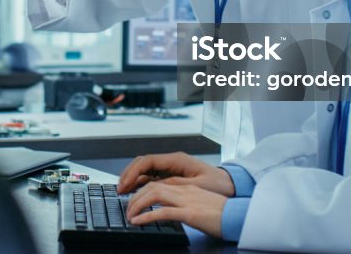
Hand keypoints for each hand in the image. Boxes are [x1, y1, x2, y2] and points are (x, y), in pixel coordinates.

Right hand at [117, 152, 234, 195]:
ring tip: (124, 191)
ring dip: (133, 179)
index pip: (148, 161)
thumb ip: (174, 184)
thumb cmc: (217, 184)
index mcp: (177, 160)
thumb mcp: (195, 186)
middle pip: (143, 163)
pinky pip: (152, 176)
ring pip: (145, 169)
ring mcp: (171, 167)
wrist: (230, 185)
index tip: (125, 184)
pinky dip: (141, 183)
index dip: (133, 172)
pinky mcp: (172, 175)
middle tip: (120, 189)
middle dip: (129, 174)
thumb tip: (154, 185)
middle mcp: (172, 161)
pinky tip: (135, 191)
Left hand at [126, 182, 226, 238]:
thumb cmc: (224, 214)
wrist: (239, 217)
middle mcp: (184, 191)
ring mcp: (186, 201)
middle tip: (127, 208)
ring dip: (137, 205)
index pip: (159, 183)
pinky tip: (138, 222)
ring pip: (154, 195)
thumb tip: (172, 211)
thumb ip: (186, 204)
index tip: (134, 200)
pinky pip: (163, 212)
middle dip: (136, 196)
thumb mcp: (201, 205)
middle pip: (152, 186)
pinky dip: (146, 216)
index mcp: (187, 188)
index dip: (143, 190)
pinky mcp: (190, 213)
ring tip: (129, 215)